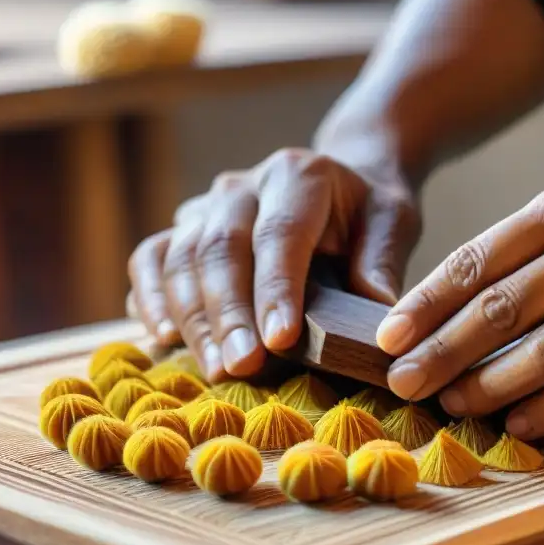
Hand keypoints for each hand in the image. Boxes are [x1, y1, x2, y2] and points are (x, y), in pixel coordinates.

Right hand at [128, 148, 419, 382]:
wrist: (340, 180)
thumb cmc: (369, 211)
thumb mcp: (393, 223)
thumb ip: (382, 263)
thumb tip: (378, 317)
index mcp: (298, 176)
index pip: (280, 234)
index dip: (276, 288)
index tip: (281, 339)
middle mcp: (243, 185)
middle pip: (222, 248)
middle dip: (230, 313)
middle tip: (241, 367)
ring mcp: (207, 205)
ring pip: (182, 257)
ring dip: (194, 318)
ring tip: (215, 368)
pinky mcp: (183, 228)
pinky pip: (150, 258)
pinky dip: (150, 298)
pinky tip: (164, 338)